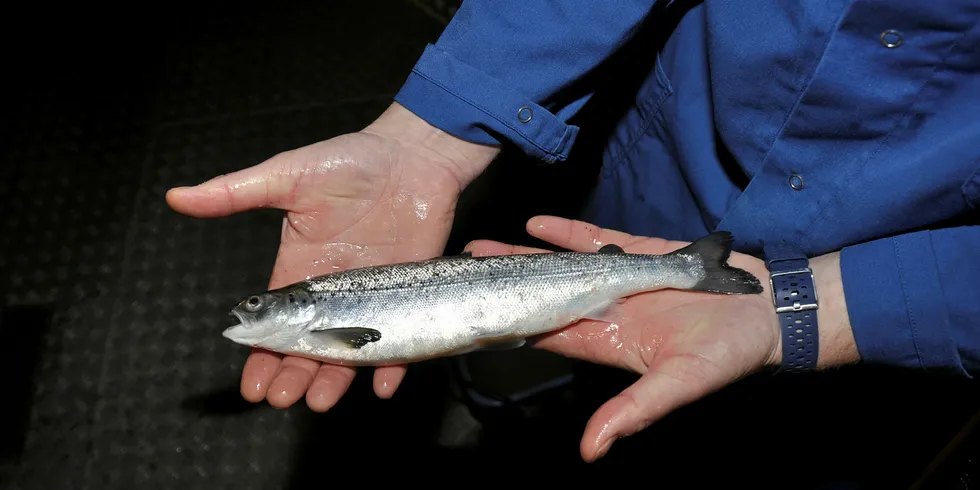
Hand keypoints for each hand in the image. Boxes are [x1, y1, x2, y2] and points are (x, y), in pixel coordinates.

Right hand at [166, 103, 498, 410]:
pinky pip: (402, 337)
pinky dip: (395, 363)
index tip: (251, 385)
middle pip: (309, 346)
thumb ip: (236, 192)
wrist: (414, 155)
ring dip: (334, 378)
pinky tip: (382, 383)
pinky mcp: (408, 295)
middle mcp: (335, 291)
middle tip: (282, 398)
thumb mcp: (288, 174)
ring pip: (351, 350)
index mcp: (301, 269)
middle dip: (293, 374)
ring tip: (319, 401)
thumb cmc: (352, 160)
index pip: (277, 324)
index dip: (262, 354)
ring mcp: (372, 297)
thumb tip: (178, 196)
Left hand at [465, 216, 859, 461]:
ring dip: (525, 254)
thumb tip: (593, 450)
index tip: (474, 314)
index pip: (547, 334)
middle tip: (464, 265)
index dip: (510, 325)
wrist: (768, 310)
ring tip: (484, 243)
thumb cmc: (729, 352)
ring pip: (562, 264)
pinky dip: (565, 232)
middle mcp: (605, 310)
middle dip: (505, 281)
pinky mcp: (639, 254)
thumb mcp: (679, 385)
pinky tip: (536, 224)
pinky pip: (595, 240)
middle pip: (543, 294)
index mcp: (607, 342)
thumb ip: (634, 411)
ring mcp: (619, 279)